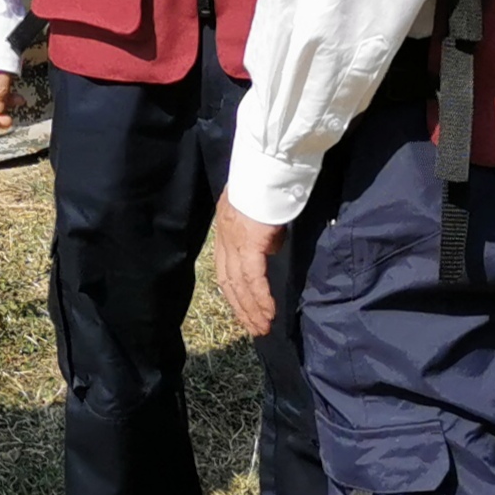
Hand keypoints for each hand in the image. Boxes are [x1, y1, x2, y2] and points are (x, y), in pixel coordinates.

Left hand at [212, 195, 285, 335]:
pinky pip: (253, 279)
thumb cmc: (266, 182)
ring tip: (262, 328)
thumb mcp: (258, 209)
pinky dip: (260, 298)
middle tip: (254, 327)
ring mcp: (235, 241)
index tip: (244, 309)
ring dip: (251, 309)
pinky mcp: (250, 244)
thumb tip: (269, 249)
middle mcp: (225, 238)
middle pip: (228, 281)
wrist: (266, 166)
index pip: (225, 268)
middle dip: (241, 308)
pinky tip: (267, 314)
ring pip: (239, 285)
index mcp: (225, 229)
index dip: (234, 292)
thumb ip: (261, 232)